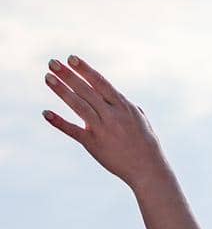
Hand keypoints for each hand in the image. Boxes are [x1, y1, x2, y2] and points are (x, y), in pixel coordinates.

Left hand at [42, 54, 170, 187]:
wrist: (148, 170)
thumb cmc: (146, 145)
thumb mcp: (140, 121)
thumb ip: (128, 108)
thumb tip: (122, 99)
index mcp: (123, 107)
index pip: (100, 83)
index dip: (85, 70)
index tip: (71, 58)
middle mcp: (112, 115)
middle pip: (86, 90)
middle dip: (68, 75)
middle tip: (52, 63)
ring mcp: (102, 129)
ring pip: (78, 105)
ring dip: (61, 90)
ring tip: (48, 78)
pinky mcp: (94, 144)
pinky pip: (73, 131)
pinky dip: (59, 122)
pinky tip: (46, 113)